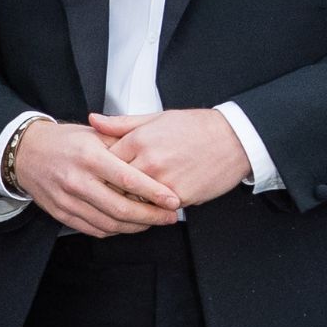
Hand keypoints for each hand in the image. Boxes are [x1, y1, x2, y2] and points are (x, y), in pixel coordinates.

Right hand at [13, 120, 179, 237]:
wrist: (26, 153)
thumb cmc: (64, 142)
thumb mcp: (93, 133)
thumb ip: (122, 144)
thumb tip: (153, 156)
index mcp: (89, 156)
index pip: (127, 179)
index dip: (153, 193)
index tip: (173, 200)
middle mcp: (77, 179)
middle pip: (121, 207)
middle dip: (150, 216)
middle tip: (169, 217)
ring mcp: (68, 199)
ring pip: (109, 223)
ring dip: (136, 226)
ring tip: (153, 221)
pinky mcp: (62, 214)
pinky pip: (94, 229)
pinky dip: (116, 230)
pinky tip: (128, 224)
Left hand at [92, 109, 251, 207]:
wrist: (232, 139)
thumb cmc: (195, 127)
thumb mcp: (155, 117)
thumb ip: (120, 123)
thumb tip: (94, 120)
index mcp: (139, 140)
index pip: (105, 161)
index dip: (100, 168)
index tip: (100, 171)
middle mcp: (149, 161)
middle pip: (116, 183)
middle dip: (111, 187)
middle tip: (109, 188)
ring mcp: (164, 181)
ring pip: (134, 199)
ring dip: (131, 199)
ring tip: (131, 195)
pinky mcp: (180, 197)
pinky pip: (156, 208)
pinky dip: (152, 207)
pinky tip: (152, 201)